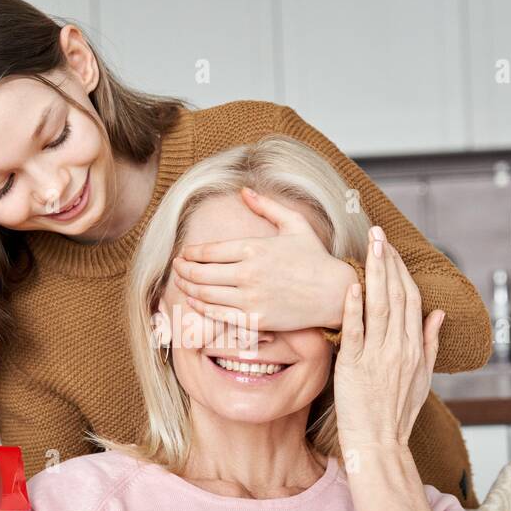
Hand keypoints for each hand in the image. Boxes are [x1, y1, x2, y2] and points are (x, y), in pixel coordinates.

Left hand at [171, 187, 356, 333]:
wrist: (334, 292)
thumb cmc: (315, 257)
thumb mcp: (294, 224)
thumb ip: (267, 206)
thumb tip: (244, 190)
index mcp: (253, 248)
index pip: (208, 251)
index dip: (190, 253)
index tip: (184, 253)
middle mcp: (248, 274)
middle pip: (200, 273)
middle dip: (183, 270)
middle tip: (176, 268)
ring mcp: (250, 299)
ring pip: (205, 295)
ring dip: (188, 289)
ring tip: (182, 284)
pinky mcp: (255, 320)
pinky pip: (219, 315)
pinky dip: (201, 309)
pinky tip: (196, 303)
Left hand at [334, 226, 443, 454]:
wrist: (380, 444)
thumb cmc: (397, 413)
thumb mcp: (423, 378)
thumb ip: (431, 343)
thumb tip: (439, 313)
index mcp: (416, 348)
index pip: (411, 299)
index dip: (401, 271)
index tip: (391, 249)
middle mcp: (399, 348)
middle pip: (397, 295)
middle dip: (388, 261)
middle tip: (378, 233)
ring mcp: (377, 357)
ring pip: (379, 306)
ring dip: (375, 273)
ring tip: (370, 245)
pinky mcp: (354, 367)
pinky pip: (356, 331)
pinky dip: (354, 307)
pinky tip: (352, 285)